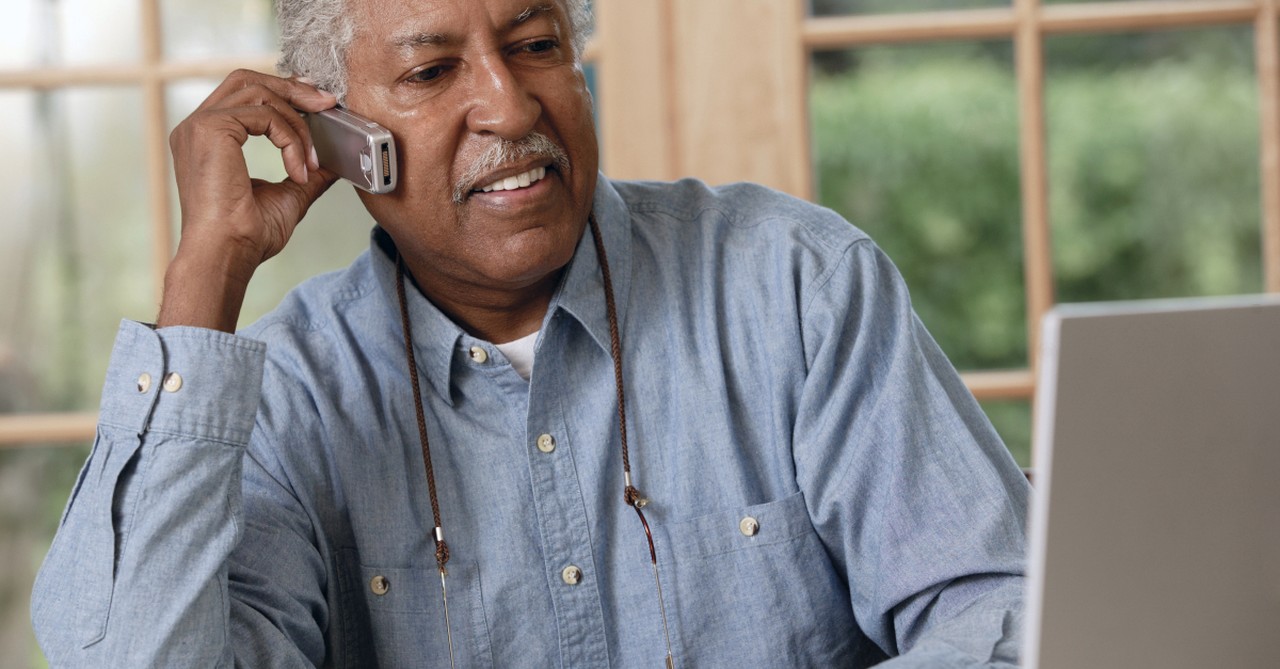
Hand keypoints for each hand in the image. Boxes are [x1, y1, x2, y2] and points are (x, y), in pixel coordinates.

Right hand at [160, 70, 340, 330]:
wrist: (227, 254)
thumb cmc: (247, 235)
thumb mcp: (289, 196)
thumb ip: (307, 171)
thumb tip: (334, 160)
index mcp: (208, 138)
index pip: (246, 93)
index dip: (284, 91)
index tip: (320, 104)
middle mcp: (197, 126)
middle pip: (249, 79)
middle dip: (293, 88)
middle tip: (328, 104)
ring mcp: (199, 125)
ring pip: (260, 94)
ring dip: (297, 123)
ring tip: (310, 160)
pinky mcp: (210, 129)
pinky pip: (265, 115)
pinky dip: (291, 140)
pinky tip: (299, 171)